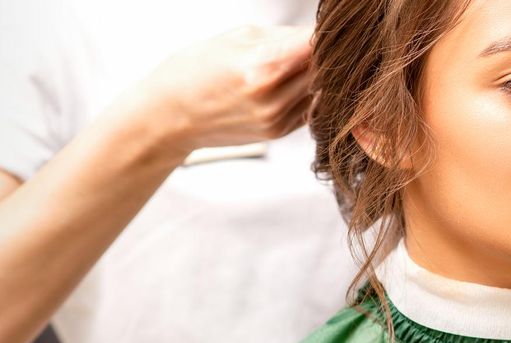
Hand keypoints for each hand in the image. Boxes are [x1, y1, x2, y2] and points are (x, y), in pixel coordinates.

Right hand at [114, 25, 314, 154]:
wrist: (169, 116)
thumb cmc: (195, 69)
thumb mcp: (236, 37)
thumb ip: (282, 35)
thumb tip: (316, 34)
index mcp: (262, 66)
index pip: (315, 45)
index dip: (324, 33)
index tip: (325, 26)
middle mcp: (273, 97)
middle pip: (323, 69)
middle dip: (322, 53)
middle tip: (314, 43)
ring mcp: (276, 119)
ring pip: (320, 90)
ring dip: (316, 74)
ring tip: (297, 62)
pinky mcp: (278, 133)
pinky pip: (309, 108)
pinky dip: (307, 94)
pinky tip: (289, 84)